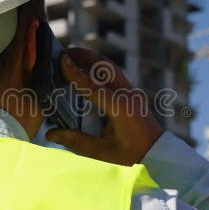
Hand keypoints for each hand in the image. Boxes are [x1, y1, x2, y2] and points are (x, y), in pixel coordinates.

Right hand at [45, 48, 163, 165]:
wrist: (158, 156)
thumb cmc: (132, 157)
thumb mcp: (103, 153)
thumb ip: (76, 142)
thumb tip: (50, 134)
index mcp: (121, 108)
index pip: (93, 85)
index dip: (75, 72)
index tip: (61, 59)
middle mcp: (128, 95)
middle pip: (105, 66)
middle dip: (84, 56)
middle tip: (63, 52)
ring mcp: (132, 93)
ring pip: (110, 68)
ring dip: (91, 60)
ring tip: (72, 56)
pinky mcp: (132, 95)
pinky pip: (114, 75)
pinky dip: (98, 69)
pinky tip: (86, 71)